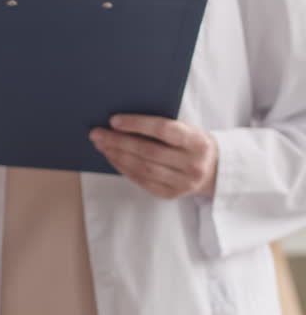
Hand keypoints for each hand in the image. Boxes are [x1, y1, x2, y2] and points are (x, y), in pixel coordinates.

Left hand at [91, 115, 218, 198]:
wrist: (216, 170)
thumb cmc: (192, 143)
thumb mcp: (188, 130)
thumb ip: (163, 126)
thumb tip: (121, 121)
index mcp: (198, 142)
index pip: (164, 130)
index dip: (137, 124)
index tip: (113, 120)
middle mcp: (192, 164)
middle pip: (148, 151)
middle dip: (118, 142)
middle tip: (97, 133)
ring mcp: (182, 182)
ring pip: (143, 168)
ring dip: (117, 156)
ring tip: (101, 145)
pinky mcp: (171, 194)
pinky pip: (142, 181)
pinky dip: (123, 168)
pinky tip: (112, 158)